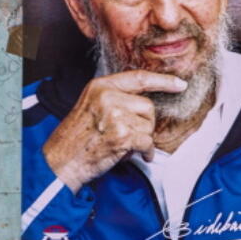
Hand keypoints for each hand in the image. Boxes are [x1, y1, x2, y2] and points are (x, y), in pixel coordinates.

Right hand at [43, 70, 186, 191]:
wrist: (61, 161)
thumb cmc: (76, 139)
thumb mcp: (91, 106)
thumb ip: (115, 99)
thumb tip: (145, 105)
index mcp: (100, 86)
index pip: (139, 77)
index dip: (162, 81)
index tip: (179, 84)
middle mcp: (108, 96)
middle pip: (148, 106)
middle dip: (144, 124)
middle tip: (127, 135)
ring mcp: (115, 114)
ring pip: (149, 125)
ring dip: (141, 139)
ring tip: (121, 145)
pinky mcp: (122, 134)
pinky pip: (147, 142)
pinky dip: (145, 152)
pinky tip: (133, 155)